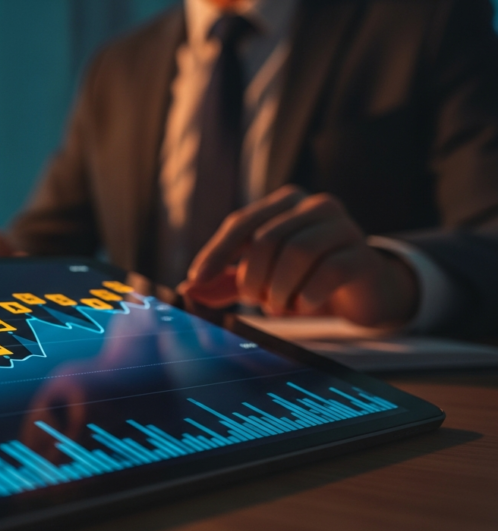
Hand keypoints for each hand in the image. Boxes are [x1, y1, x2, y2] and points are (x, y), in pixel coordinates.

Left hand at [177, 186, 419, 327]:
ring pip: (298, 251)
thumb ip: (225, 281)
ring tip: (279, 305)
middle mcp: (315, 206)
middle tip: (255, 301)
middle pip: (267, 239)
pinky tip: (303, 305)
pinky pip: (329, 271)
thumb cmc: (303, 278)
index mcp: (285, 203)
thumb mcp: (260, 277)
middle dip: (253, 277)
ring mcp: (344, 227)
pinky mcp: (364, 256)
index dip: (216, 252)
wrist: (361, 293)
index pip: (242, 223)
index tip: (196, 280)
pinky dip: (307, 295)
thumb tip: (187, 290)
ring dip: (279, 288)